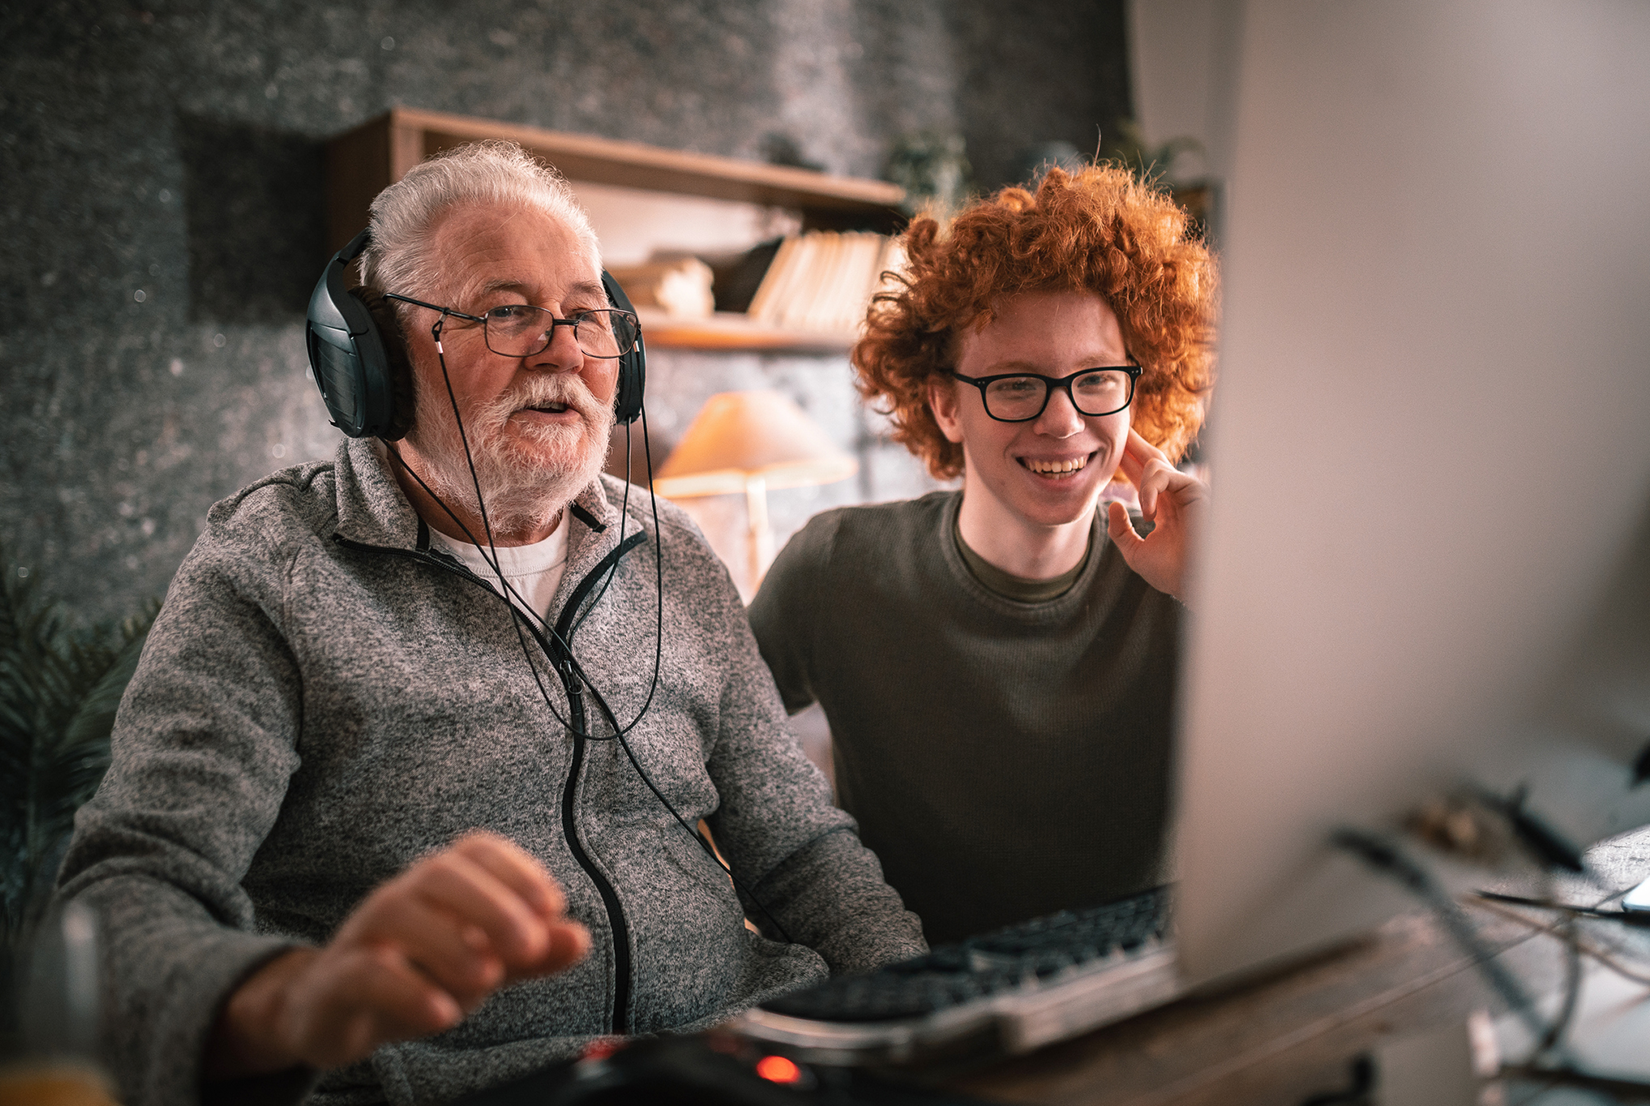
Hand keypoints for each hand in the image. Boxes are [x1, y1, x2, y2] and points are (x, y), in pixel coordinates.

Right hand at [205, 831, 589, 1077]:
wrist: (330, 1014)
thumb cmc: (418, 976)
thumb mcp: (483, 965)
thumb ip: (530, 955)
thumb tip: (580, 938)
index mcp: (439, 885)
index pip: (477, 851)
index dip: (517, 870)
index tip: (552, 905)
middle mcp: (400, 897)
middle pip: (441, 874)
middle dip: (492, 905)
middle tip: (528, 946)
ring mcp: (362, 935)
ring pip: (398, 914)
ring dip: (450, 943)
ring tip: (488, 978)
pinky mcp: (335, 981)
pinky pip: (366, 973)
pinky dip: (407, 990)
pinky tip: (442, 1013)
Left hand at [1106, 429, 1207, 603]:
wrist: (1193, 583)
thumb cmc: (1171, 572)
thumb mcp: (1135, 551)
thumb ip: (1120, 530)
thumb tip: (1112, 504)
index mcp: (1163, 507)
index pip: (1141, 476)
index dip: (1126, 460)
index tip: (1110, 448)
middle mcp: (1175, 495)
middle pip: (1151, 459)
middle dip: (1132, 444)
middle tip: (1116, 428)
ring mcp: (1186, 491)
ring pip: (1155, 463)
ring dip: (1140, 477)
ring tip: (1144, 510)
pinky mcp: (1195, 489)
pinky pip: (1165, 475)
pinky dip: (1150, 489)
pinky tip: (1149, 511)